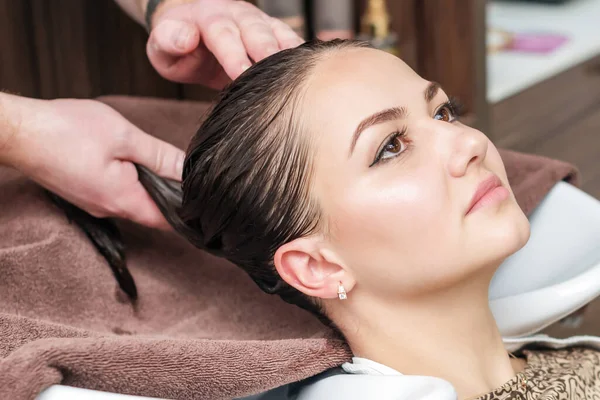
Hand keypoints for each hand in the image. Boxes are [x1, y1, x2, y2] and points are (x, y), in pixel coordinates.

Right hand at [10, 98, 183, 229]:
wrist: (17, 131)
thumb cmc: (65, 131)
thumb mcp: (124, 137)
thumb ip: (160, 156)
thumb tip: (188, 170)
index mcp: (123, 200)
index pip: (168, 220)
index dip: (188, 211)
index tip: (204, 199)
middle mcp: (109, 209)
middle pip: (153, 211)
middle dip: (172, 195)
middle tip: (189, 173)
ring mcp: (95, 202)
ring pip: (135, 200)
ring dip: (150, 185)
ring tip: (162, 162)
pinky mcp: (85, 192)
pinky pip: (117, 192)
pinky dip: (132, 180)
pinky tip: (132, 161)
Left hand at [146, 0, 303, 87]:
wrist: (192, 32)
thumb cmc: (176, 47)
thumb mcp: (161, 47)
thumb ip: (168, 41)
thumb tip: (185, 38)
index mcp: (207, 17)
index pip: (223, 34)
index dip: (234, 54)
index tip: (242, 74)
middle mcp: (237, 14)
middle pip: (256, 31)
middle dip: (268, 52)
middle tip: (279, 76)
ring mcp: (258, 22)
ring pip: (278, 33)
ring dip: (289, 53)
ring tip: (301, 74)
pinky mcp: (273, 33)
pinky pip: (291, 41)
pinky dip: (301, 55)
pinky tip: (311, 71)